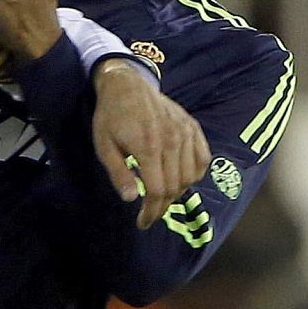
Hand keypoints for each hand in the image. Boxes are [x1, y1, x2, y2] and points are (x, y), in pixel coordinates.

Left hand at [91, 60, 209, 228]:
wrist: (127, 85)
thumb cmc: (111, 116)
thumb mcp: (104, 145)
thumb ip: (118, 173)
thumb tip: (130, 199)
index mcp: (147, 147)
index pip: (157, 191)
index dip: (151, 212)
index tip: (142, 223)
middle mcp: (171, 141)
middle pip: (175, 187)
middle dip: (161, 206)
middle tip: (149, 213)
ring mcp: (185, 133)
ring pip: (190, 177)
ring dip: (177, 192)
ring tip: (160, 195)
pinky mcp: (193, 127)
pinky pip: (203, 160)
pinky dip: (194, 174)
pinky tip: (179, 177)